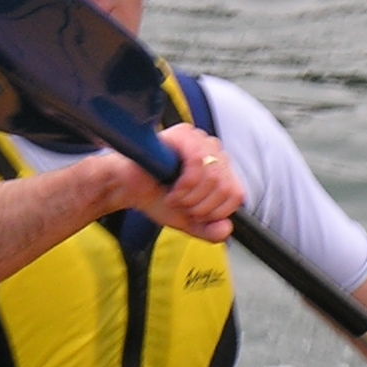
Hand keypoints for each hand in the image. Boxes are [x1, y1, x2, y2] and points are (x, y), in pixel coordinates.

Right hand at [102, 123, 244, 240]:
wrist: (129, 189)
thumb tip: (226, 228)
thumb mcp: (189, 223)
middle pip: (226, 188)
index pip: (236, 194)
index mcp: (221, 169)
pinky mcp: (184, 134)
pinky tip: (171, 188)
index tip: (192, 213)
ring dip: (190, 197)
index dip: (214, 212)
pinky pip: (198, 162)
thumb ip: (210, 231)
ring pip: (214, 177)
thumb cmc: (158, 198)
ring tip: (174, 197)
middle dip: (200, 207)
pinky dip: (184, 185)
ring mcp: (200, 140)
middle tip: (181, 205)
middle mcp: (214, 151)